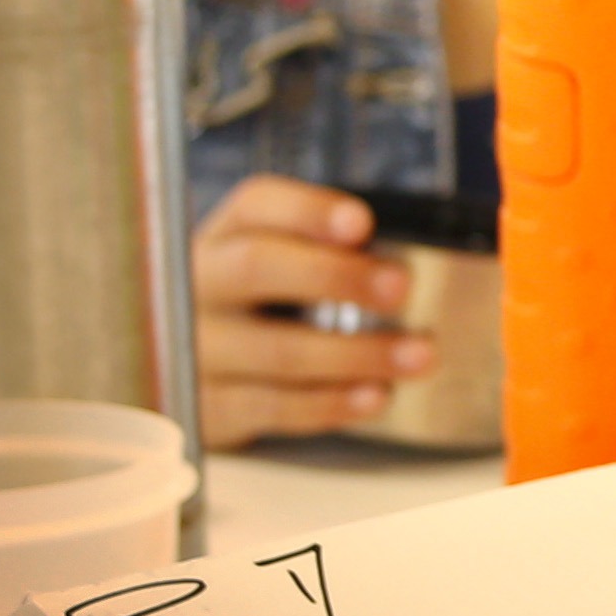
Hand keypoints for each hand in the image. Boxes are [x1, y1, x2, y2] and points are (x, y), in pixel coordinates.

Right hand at [189, 176, 430, 448]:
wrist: (196, 374)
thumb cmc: (261, 310)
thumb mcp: (281, 268)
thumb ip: (332, 257)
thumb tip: (410, 266)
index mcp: (225, 237)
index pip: (256, 205)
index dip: (308, 211)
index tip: (361, 223)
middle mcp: (198, 285)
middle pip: (256, 266)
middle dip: (335, 275)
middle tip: (401, 287)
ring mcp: (195, 348)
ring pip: (275, 349)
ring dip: (356, 353)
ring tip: (420, 355)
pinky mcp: (207, 409)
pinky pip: (273, 407)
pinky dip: (331, 403)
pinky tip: (375, 396)